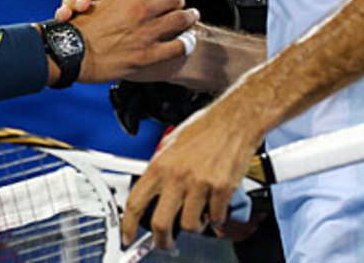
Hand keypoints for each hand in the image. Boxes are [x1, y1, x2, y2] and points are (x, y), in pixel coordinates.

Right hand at [72, 0, 197, 82]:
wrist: (72, 53)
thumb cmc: (80, 24)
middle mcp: (142, 8)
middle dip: (178, 0)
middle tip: (178, 4)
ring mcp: (147, 32)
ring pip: (182, 19)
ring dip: (189, 18)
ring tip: (192, 18)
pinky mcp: (149, 54)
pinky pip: (179, 46)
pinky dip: (187, 42)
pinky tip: (188, 40)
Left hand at [121, 89, 265, 249]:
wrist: (235, 120)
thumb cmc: (205, 127)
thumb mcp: (171, 142)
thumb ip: (161, 166)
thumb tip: (152, 186)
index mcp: (161, 165)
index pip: (136, 202)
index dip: (128, 225)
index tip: (128, 237)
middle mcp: (178, 176)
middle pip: (161, 224)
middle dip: (162, 241)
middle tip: (166, 244)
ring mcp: (200, 185)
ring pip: (190, 225)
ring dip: (194, 227)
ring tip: (197, 217)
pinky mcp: (222, 189)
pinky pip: (215, 218)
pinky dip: (215, 220)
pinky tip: (214, 210)